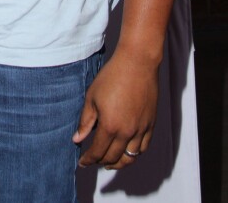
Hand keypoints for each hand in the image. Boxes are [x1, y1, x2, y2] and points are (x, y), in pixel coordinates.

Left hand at [73, 47, 157, 169]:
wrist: (137, 63)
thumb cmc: (112, 76)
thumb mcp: (92, 97)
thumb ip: (86, 121)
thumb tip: (77, 139)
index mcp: (110, 126)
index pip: (97, 152)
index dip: (88, 160)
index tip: (82, 162)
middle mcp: (127, 132)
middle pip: (113, 158)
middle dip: (101, 162)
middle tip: (93, 161)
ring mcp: (141, 129)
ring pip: (130, 157)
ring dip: (118, 163)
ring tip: (110, 163)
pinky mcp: (151, 124)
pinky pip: (143, 147)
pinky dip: (134, 154)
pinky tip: (127, 151)